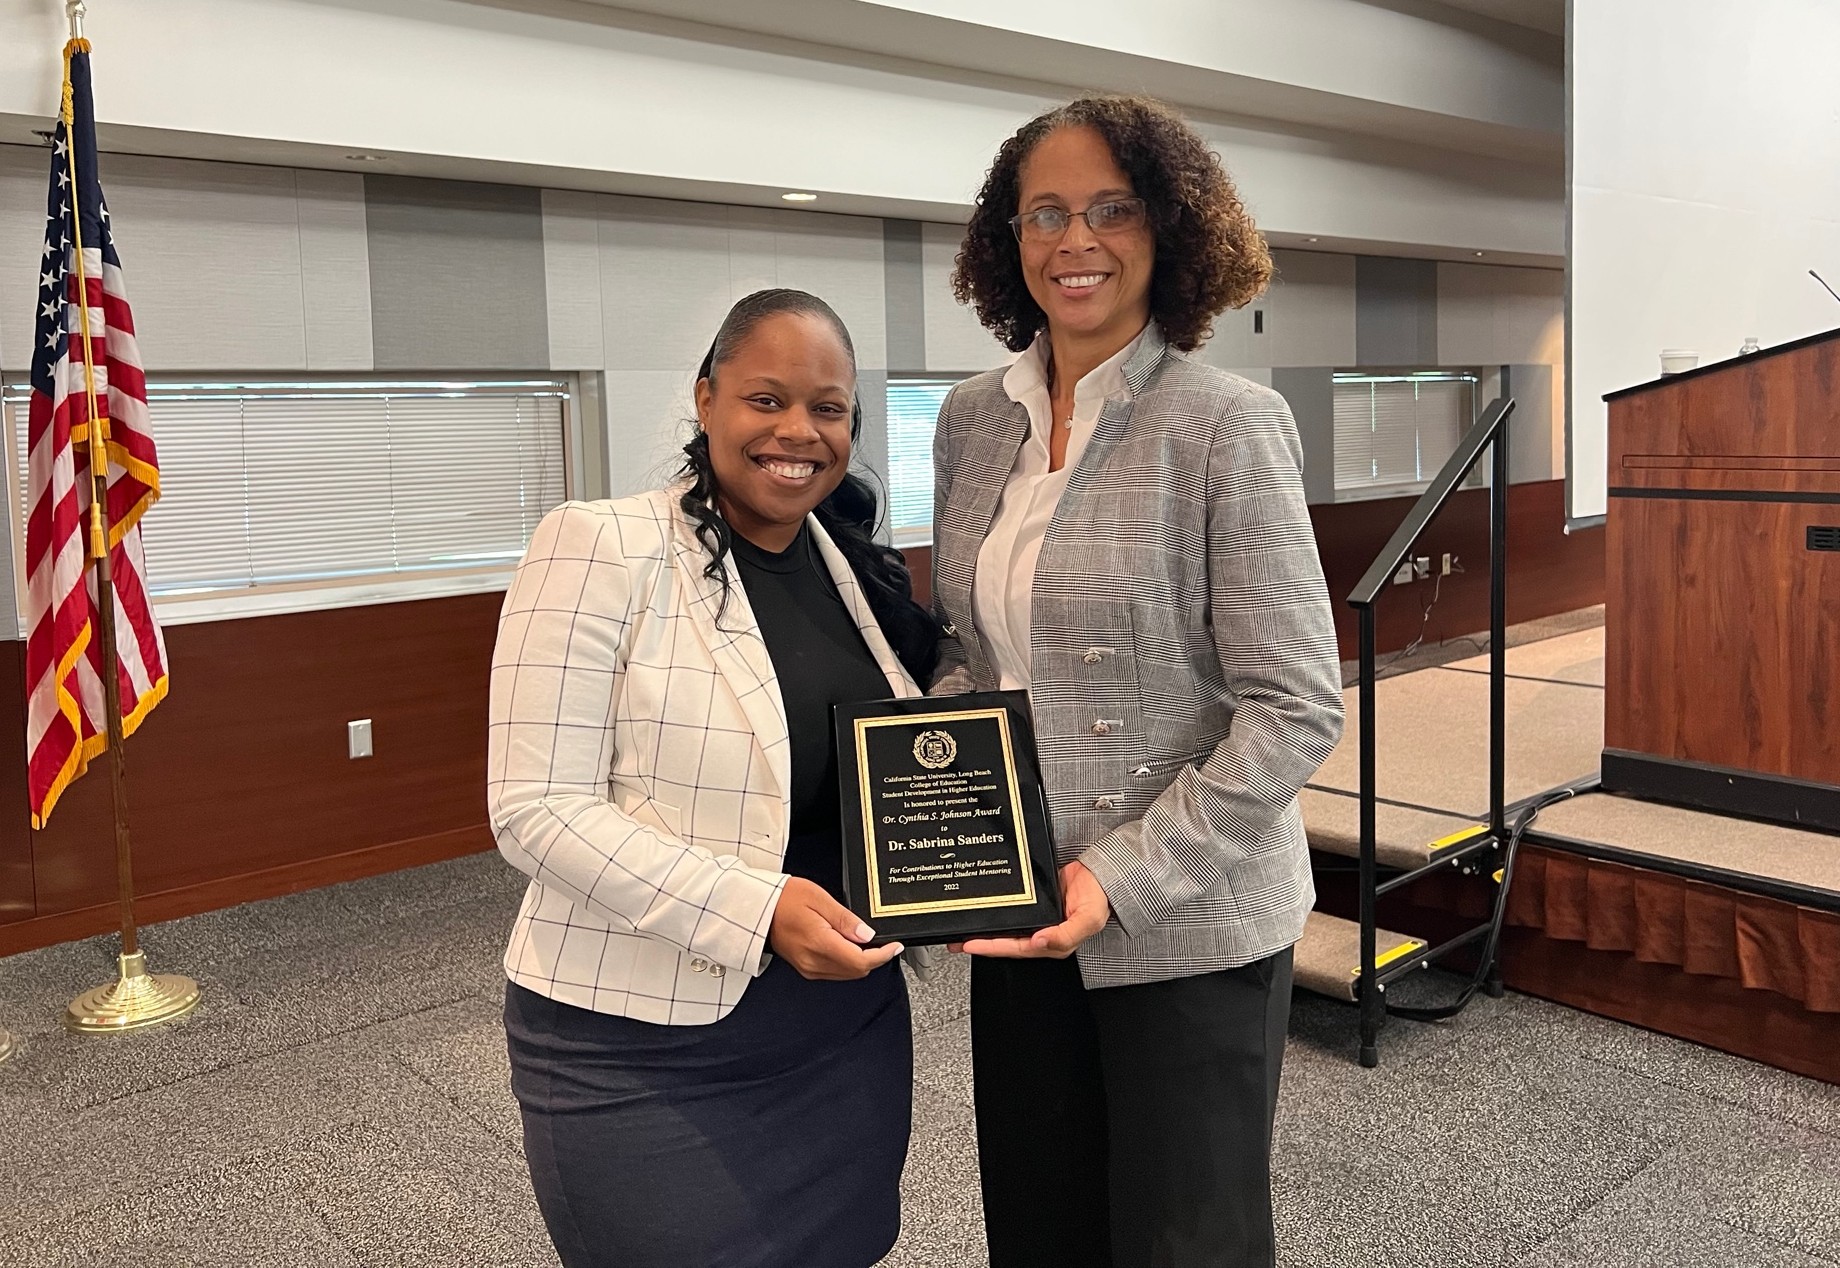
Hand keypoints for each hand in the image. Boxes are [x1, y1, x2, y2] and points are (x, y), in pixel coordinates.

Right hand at [768, 877, 904, 979]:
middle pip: (857, 971)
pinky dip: (847, 962)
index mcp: (820, 943)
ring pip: (847, 974)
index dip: (883, 956)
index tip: (894, 946)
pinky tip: (848, 945)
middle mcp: (814, 962)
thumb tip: (867, 934)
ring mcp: (809, 968)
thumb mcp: (818, 898)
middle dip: (874, 958)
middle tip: (883, 941)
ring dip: (861, 961)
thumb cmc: (783, 899)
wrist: (757, 908)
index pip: (861, 961)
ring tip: (864, 940)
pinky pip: (835, 972)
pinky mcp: (806, 968)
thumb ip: (845, 919)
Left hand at [952, 861, 1110, 959]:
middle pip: (1006, 942)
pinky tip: (985, 911)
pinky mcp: (1034, 903)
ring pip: (1006, 928)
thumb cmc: (1100, 897)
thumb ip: (1065, 933)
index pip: (1017, 948)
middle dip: (981, 943)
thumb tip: (1040, 940)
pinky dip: (997, 912)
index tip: (972, 945)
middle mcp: (1042, 932)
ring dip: (985, 930)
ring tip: (962, 930)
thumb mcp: (1088, 919)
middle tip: (957, 941)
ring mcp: (1037, 918)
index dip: (993, 948)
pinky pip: (1012, 911)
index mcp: (1052, 941)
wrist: (1103, 870)